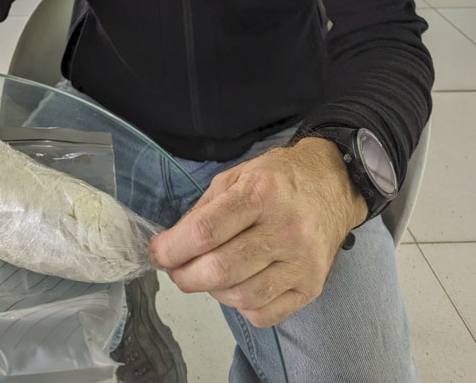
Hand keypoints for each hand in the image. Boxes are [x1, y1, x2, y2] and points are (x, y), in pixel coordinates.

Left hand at [148, 138, 366, 326]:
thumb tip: (173, 242)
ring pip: (240, 296)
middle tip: (176, 269)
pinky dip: (240, 306)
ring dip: (211, 291)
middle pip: (220, 270)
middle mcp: (284, 229)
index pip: (205, 232)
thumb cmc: (280, 178)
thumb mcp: (237, 176)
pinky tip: (237, 285)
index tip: (157, 253)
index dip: (172, 248)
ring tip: (208, 273)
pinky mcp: (311, 286)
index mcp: (261, 194)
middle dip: (185, 275)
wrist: (333, 185)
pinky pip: (264, 313)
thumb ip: (205, 209)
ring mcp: (301, 262)